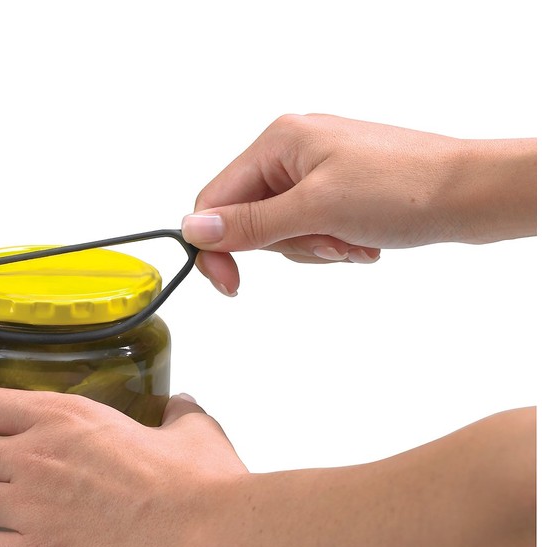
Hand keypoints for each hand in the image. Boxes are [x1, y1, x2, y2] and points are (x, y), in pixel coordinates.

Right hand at [182, 114, 535, 294]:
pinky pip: (310, 234)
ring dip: (316, 249)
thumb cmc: (403, 187)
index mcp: (278, 142)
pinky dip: (333, 246)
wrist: (472, 194)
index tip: (231, 286)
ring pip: (282, 234)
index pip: (216, 201)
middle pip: (251, 222)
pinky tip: (362, 240)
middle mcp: (292, 154)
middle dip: (289, 246)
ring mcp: (315, 174)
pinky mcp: (336, 193)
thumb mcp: (315, 208)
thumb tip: (193, 230)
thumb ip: (250, 223)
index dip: (216, 246)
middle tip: (327, 241)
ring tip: (352, 239)